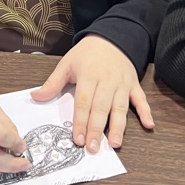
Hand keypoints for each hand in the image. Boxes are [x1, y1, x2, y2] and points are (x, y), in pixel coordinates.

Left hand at [31, 36, 153, 152]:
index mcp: (89, 76)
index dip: (81, 122)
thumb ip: (52, 83)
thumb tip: (36, 97)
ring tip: (116, 144)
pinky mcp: (134, 84)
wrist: (111, 36)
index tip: (78, 139)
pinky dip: (146, 112)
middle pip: (101, 108)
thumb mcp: (67, 63)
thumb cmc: (87, 53)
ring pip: (120, 107)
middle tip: (94, 148)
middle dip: (97, 129)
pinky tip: (149, 125)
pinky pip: (141, 99)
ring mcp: (122, 84)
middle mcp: (107, 81)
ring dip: (119, 126)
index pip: (84, 102)